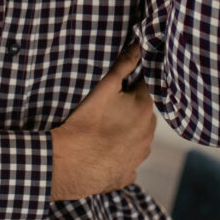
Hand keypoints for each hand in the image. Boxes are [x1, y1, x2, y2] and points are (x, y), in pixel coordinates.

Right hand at [49, 43, 154, 200]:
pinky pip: (126, 161)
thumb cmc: (86, 121)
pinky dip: (118, 156)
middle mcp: (148, 133)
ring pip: (137, 138)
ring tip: (102, 131)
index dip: (133, 85)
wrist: (71, 162)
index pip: (147, 89)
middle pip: (142, 115)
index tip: (120, 87)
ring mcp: (139, 156)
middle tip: (107, 108)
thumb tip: (139, 45)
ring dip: (126, 133)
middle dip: (130, 110)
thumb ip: (124, 64)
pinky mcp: (127, 174)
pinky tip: (103, 151)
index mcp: (145, 109)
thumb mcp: (104, 87)